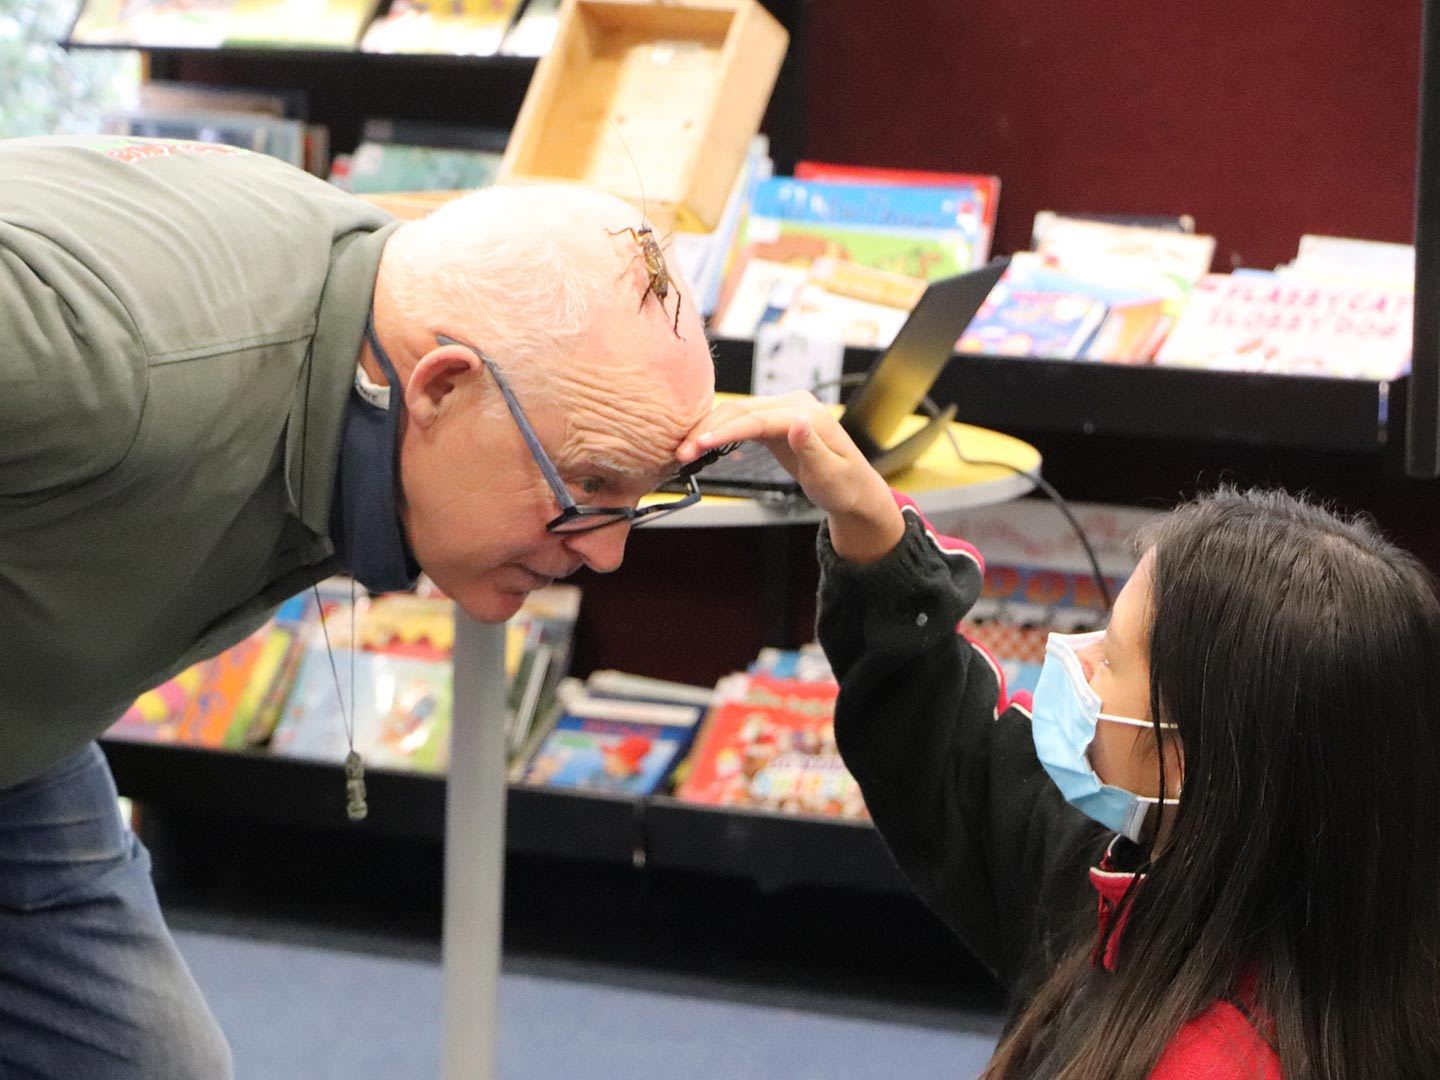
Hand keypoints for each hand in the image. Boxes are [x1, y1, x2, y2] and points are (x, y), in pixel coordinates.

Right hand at [677, 393, 905, 562]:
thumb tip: (797, 422)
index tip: (700, 443)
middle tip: (681, 452)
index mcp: (807, 414)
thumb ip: (812, 448)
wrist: (854, 491)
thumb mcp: (830, 474)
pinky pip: (740, 421)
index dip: (726, 430)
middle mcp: (794, 405)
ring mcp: (782, 411)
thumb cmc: (845, 487)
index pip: (757, 418)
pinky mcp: (773, 422)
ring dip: (708, 429)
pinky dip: (719, 431)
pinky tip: (700, 443)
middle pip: (741, 410)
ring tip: (684, 451)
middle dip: (708, 429)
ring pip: (736, 413)